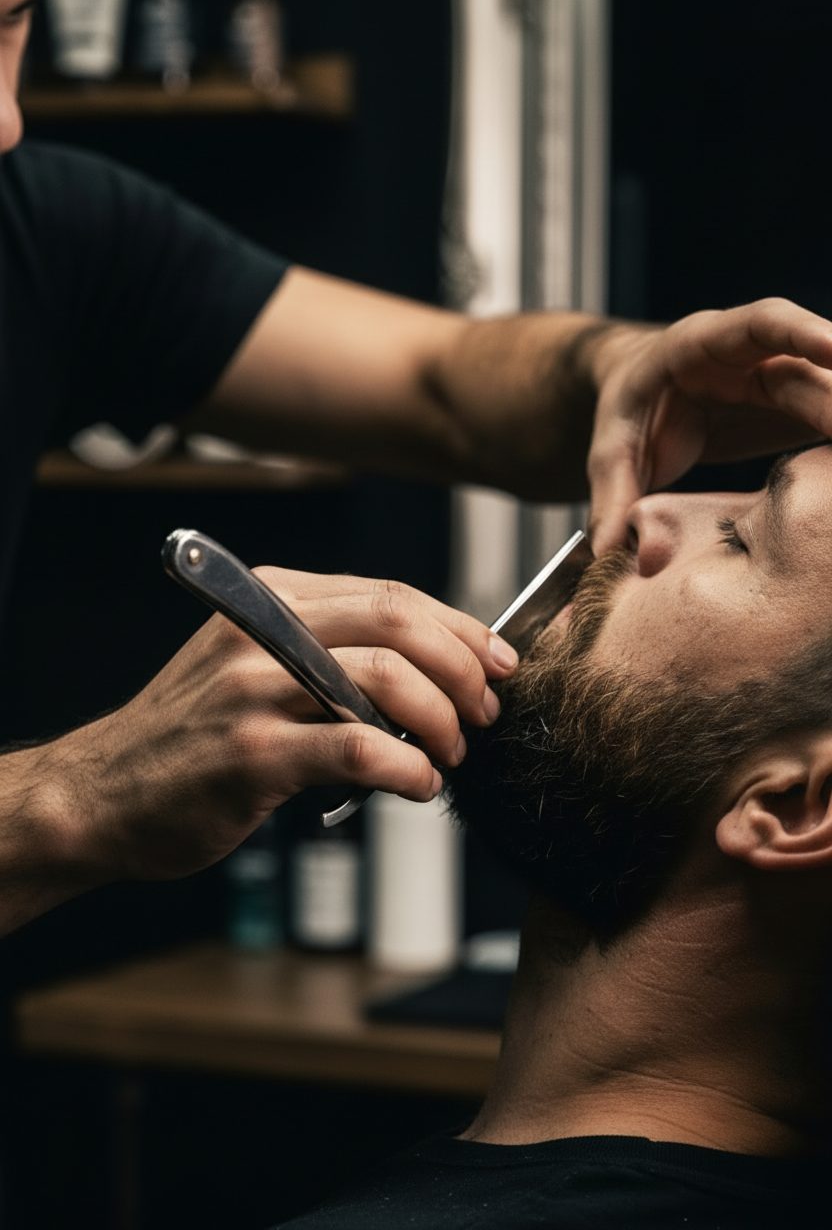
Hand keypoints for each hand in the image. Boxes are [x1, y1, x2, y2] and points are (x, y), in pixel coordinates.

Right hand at [38, 569, 516, 886]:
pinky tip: (419, 785)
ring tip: (452, 753)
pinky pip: (357, 749)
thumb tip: (434, 674)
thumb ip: (330, 657)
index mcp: (270, 597)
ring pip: (386, 680)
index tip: (497, 660)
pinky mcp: (250, 753)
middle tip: (484, 710)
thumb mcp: (252, 666)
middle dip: (462, 668)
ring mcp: (252, 689)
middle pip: (399, 624)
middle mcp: (262, 630)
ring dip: (442, 721)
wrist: (104, 792)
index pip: (391, 595)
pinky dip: (408, 769)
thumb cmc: (192, 734)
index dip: (459, 627)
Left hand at [587, 298, 831, 551]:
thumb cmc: (625, 407)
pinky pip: (827, 418)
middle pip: (812, 361)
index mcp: (700, 343)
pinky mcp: (790, 408)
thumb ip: (610, 493)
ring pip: (828, 391)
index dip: (804, 333)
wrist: (639, 397)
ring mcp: (775, 378)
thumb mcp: (608, 449)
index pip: (762, 323)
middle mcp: (748, 355)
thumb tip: (604, 550)